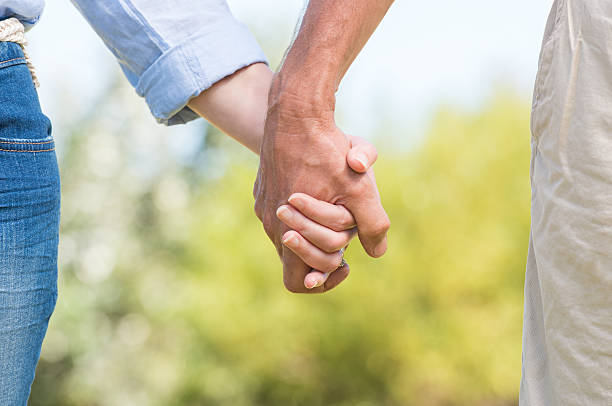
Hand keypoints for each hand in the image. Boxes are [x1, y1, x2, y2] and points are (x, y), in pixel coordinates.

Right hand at [276, 136, 380, 289]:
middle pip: (296, 261)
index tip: (345, 261)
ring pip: (289, 236)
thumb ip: (372, 225)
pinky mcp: (262, 190)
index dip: (323, 280)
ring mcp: (262, 206)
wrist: (294, 113)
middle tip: (344, 237)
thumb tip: (378, 253)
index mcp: (286, 233)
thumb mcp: (359, 188)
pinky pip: (281, 214)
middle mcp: (269, 224)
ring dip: (313, 231)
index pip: (299, 283)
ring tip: (334, 209)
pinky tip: (317, 190)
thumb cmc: (327, 152)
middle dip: (323, 253)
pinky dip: (302, 213)